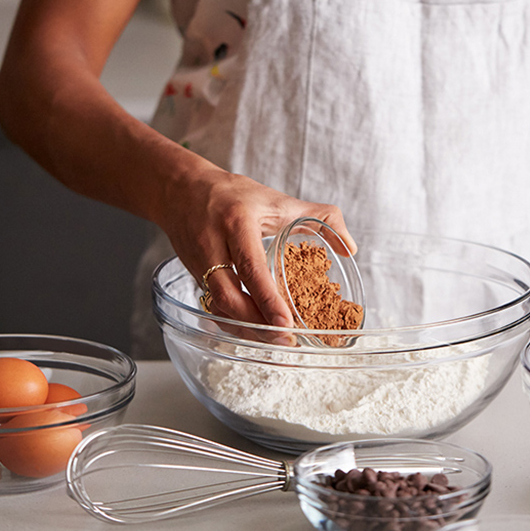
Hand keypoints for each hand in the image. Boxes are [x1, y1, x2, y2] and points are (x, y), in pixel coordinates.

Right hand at [156, 160, 356, 327]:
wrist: (179, 189)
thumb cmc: (232, 194)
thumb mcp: (277, 200)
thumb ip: (319, 218)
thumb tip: (350, 247)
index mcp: (236, 222)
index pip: (250, 267)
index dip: (267, 299)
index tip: (286, 324)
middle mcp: (212, 244)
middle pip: (229, 295)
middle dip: (256, 323)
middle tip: (285, 339)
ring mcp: (197, 263)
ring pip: (218, 306)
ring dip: (245, 328)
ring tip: (273, 341)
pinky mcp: (192, 275)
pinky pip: (212, 307)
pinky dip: (232, 323)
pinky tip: (253, 332)